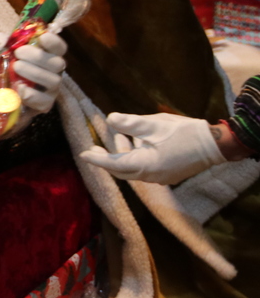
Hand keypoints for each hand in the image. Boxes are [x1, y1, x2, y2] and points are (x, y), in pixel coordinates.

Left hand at [0, 30, 65, 113]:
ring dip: (34, 73)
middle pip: (57, 64)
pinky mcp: (45, 105)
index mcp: (48, 57)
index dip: (54, 42)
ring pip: (53, 81)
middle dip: (38, 56)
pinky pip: (44, 101)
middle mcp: (54, 73)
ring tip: (16, 67)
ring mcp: (51, 90)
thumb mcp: (4, 54)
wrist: (3, 97)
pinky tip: (20, 89)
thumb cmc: (8, 70)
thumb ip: (2, 44)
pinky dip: (32, 95)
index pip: (59, 48)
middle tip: (18, 53)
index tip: (42, 37)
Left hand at [78, 112, 226, 184]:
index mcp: (145, 165)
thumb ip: (130, 123)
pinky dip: (135, 159)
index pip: (114, 164)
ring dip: (121, 157)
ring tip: (112, 142)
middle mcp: (151, 176)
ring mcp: (161, 178)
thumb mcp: (155, 124)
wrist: (216, 145)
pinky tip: (135, 145)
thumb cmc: (185, 133)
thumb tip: (109, 119)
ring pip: (133, 170)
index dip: (97, 159)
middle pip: (121, 171)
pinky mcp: (168, 175)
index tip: (82, 154)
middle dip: (106, 160)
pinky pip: (145, 170)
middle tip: (91, 150)